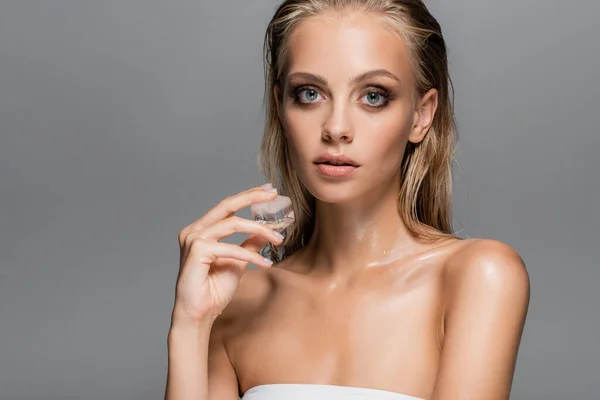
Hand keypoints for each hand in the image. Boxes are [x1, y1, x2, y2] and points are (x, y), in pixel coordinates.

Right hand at [172, 184, 282, 323]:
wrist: (199, 316)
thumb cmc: (213, 291)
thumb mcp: (238, 262)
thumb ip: (248, 244)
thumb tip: (265, 232)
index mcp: (201, 231)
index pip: (227, 207)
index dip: (248, 196)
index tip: (269, 190)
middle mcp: (194, 231)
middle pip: (227, 205)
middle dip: (252, 197)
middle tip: (273, 193)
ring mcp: (193, 239)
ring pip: (232, 224)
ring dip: (259, 229)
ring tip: (278, 239)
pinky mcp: (196, 251)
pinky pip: (231, 247)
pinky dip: (250, 255)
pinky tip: (264, 263)